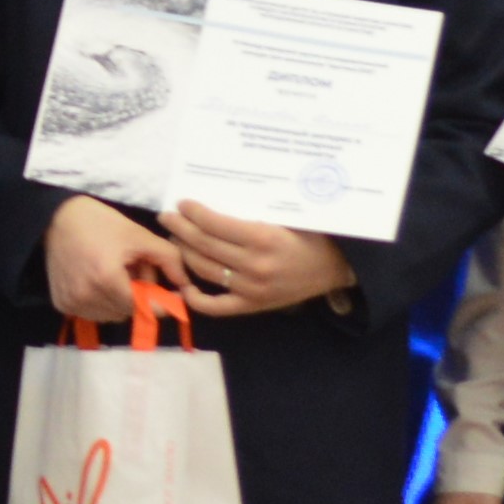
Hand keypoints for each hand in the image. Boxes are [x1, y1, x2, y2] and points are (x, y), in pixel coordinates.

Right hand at [43, 195, 185, 323]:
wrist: (59, 219)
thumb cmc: (102, 223)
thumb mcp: (140, 236)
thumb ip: (169, 260)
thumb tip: (185, 286)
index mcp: (106, 279)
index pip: (144, 307)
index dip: (162, 303)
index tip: (174, 296)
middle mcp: (86, 296)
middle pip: (130, 311)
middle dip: (140, 295)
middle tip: (138, 270)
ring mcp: (71, 303)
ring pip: (112, 315)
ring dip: (122, 301)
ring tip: (118, 275)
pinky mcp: (62, 305)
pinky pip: (94, 314)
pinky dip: (103, 302)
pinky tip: (100, 281)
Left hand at [164, 201, 351, 316]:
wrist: (336, 267)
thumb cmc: (312, 234)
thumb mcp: (288, 215)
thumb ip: (254, 210)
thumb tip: (215, 196)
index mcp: (264, 238)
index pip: (215, 225)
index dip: (193, 213)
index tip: (182, 203)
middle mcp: (254, 265)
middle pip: (204, 246)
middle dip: (180, 229)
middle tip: (167, 217)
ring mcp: (251, 289)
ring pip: (204, 271)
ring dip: (184, 253)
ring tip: (174, 239)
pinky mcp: (252, 306)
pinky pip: (215, 306)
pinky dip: (194, 298)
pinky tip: (183, 283)